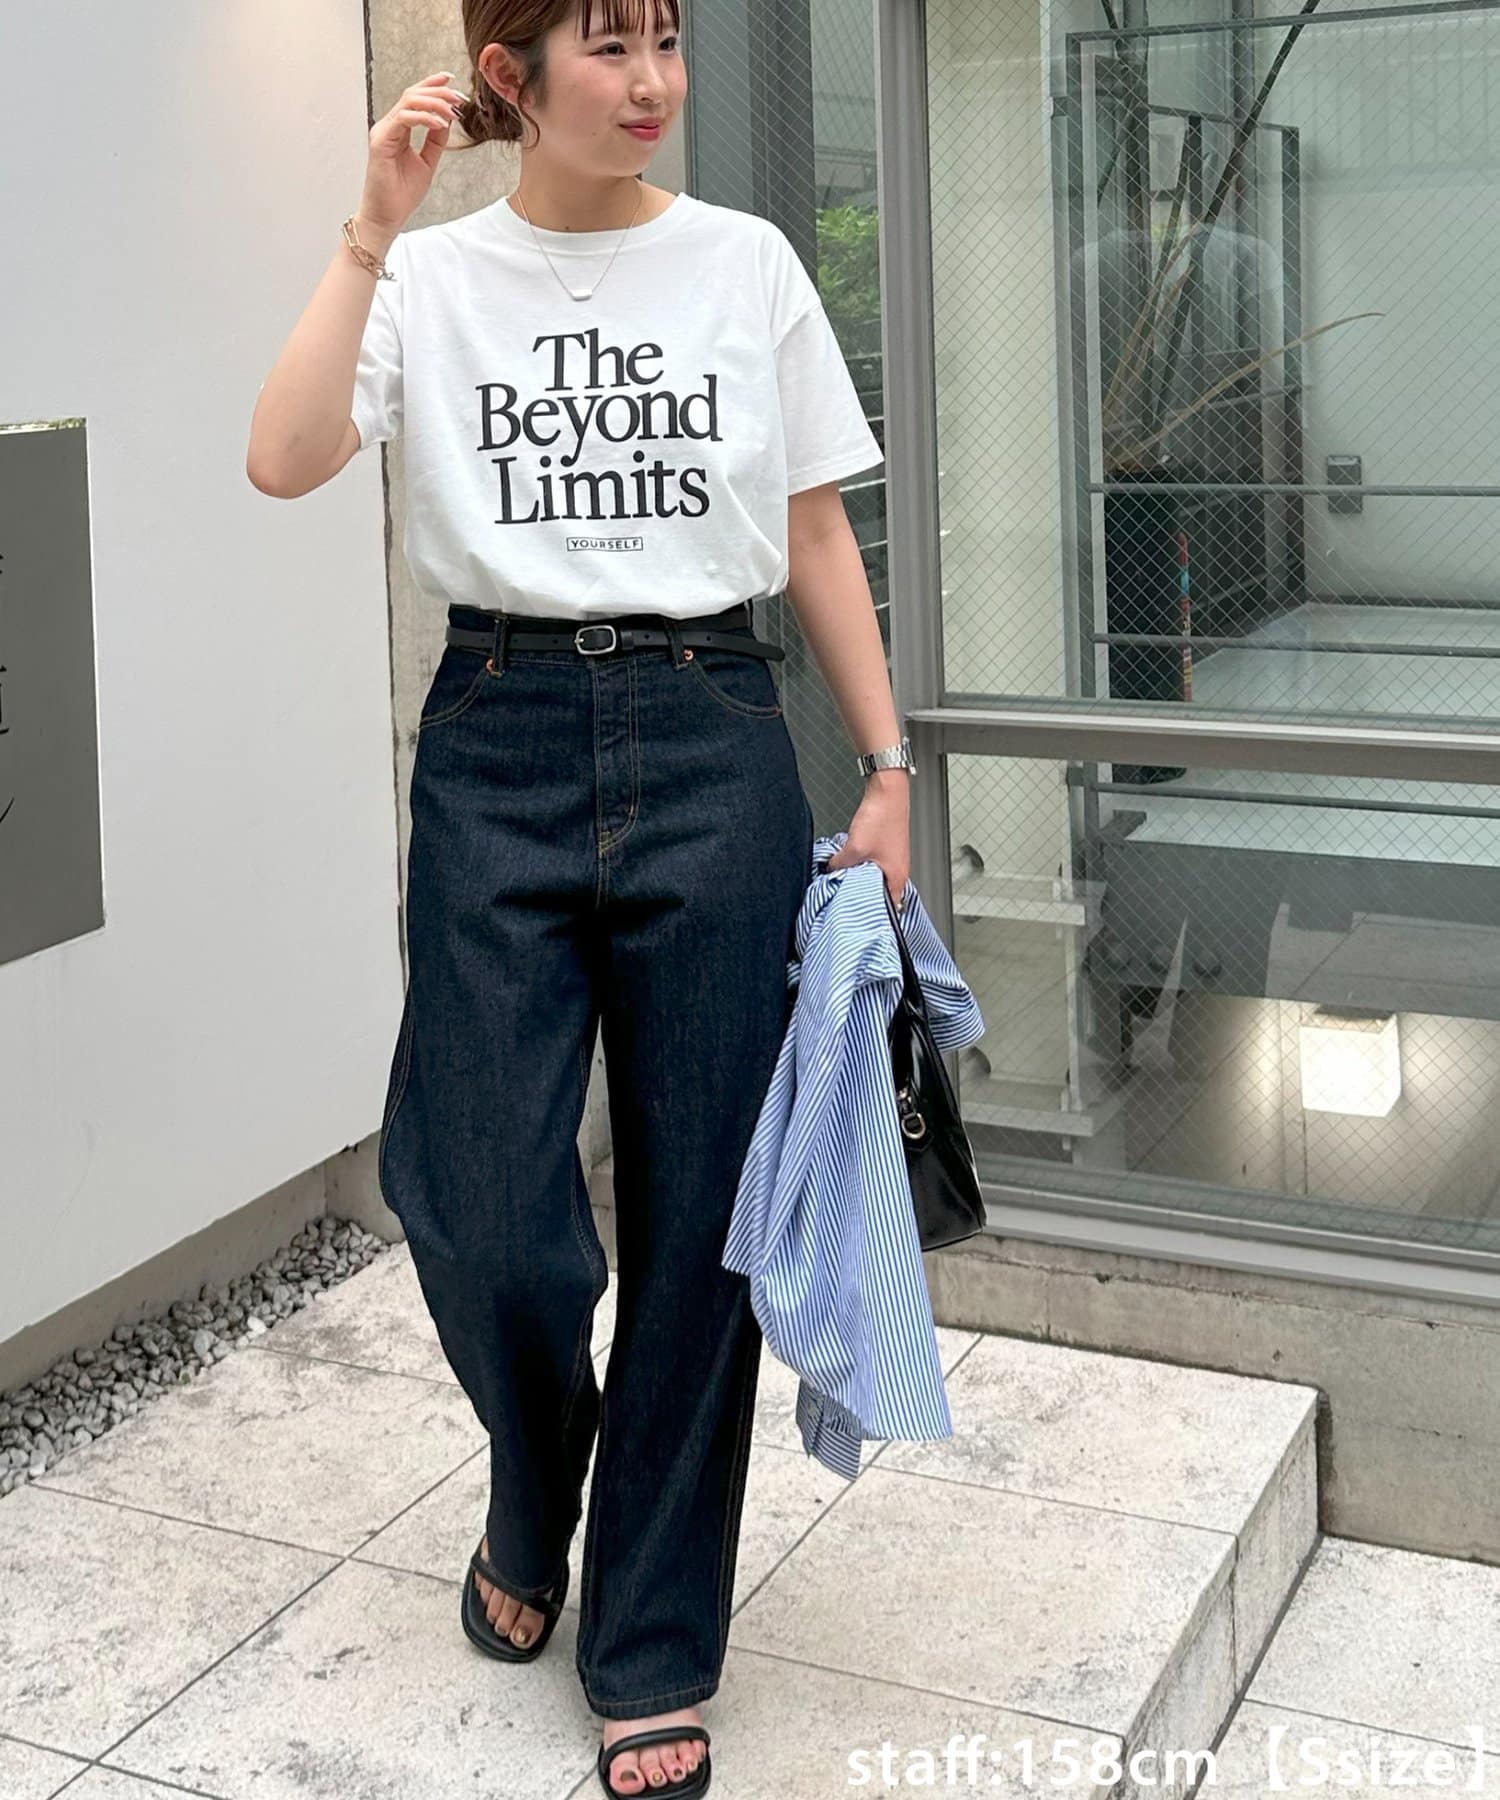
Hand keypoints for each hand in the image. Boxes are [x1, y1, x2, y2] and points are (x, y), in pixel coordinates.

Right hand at [358, 71, 470, 236]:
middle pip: (412, 94)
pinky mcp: (380, 141)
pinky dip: (423, 118)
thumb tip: (448, 119)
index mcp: (399, 129)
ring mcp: (383, 131)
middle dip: (438, 92)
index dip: (432, 85)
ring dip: (434, 102)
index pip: (415, 98)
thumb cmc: (402, 194)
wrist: (387, 216)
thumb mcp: (427, 162)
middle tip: (459, 97)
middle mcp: (389, 126)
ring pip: (408, 102)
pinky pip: (403, 119)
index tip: (452, 81)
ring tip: (453, 110)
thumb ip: (436, 141)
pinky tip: (440, 124)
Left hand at [823, 770, 910, 913]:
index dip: (871, 914)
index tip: (856, 916)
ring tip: (844, 878)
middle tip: (844, 897)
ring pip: (872, 878)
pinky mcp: (885, 848)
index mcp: (897, 877)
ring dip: (858, 878)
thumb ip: (839, 865)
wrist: (887, 791)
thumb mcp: (854, 848)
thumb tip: (828, 872)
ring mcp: (892, 859)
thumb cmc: (883, 817)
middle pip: (878, 893)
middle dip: (860, 896)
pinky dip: (859, 866)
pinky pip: (871, 864)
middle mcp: (898, 870)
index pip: (888, 908)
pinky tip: (847, 862)